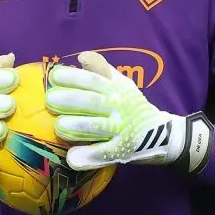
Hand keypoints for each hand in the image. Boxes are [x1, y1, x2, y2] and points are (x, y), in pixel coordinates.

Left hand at [45, 51, 212, 173]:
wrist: (163, 134)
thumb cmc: (133, 107)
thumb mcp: (122, 84)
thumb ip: (102, 70)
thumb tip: (82, 56)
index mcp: (116, 90)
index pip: (94, 81)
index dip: (74, 77)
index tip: (54, 76)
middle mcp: (119, 107)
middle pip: (93, 102)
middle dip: (71, 100)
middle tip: (50, 100)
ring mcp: (122, 130)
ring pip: (98, 127)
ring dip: (78, 126)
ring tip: (59, 127)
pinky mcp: (123, 151)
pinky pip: (105, 154)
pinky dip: (89, 156)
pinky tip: (72, 158)